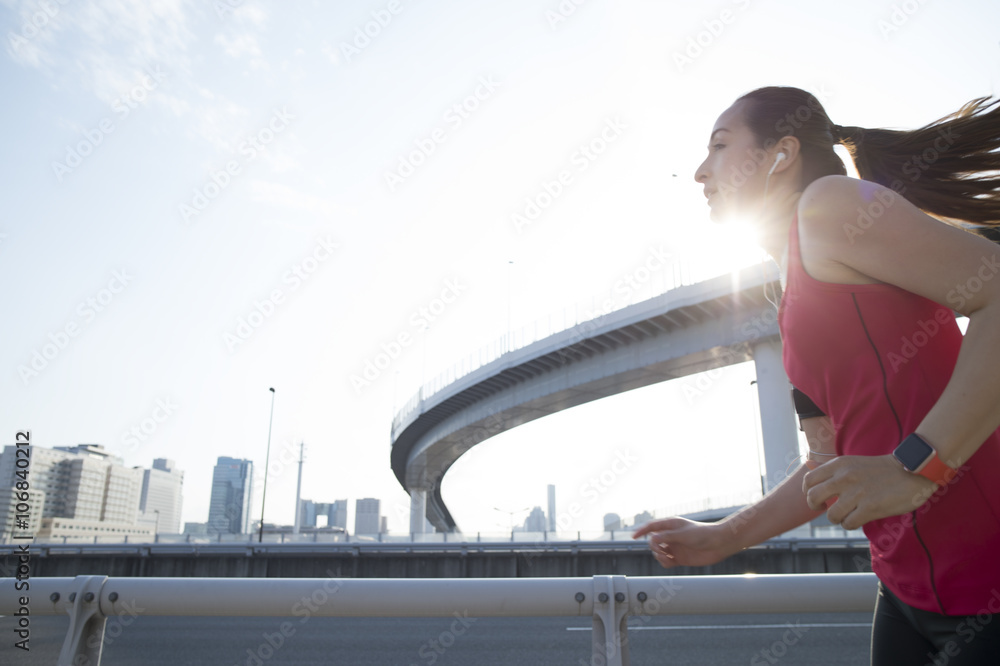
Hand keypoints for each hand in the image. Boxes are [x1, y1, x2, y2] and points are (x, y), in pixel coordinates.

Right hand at [632, 517, 734, 568]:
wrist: (719, 544)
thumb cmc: (703, 534)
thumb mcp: (683, 534)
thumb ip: (667, 537)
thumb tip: (652, 539)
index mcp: (671, 525)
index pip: (652, 527)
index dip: (642, 530)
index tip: (633, 536)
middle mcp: (671, 536)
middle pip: (653, 542)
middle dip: (654, 547)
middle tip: (662, 551)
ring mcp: (675, 547)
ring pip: (658, 553)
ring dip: (659, 556)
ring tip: (668, 558)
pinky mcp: (680, 558)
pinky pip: (666, 561)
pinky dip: (665, 563)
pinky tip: (670, 562)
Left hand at [802, 454, 938, 529]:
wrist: (912, 470)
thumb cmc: (882, 470)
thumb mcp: (853, 463)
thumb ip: (832, 470)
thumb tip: (808, 468)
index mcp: (839, 465)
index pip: (809, 480)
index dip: (808, 493)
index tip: (818, 498)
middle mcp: (844, 477)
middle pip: (813, 497)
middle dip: (816, 507)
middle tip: (826, 509)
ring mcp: (857, 493)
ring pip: (831, 515)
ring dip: (838, 518)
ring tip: (848, 514)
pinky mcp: (870, 507)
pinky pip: (848, 523)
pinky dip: (851, 524)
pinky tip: (859, 518)